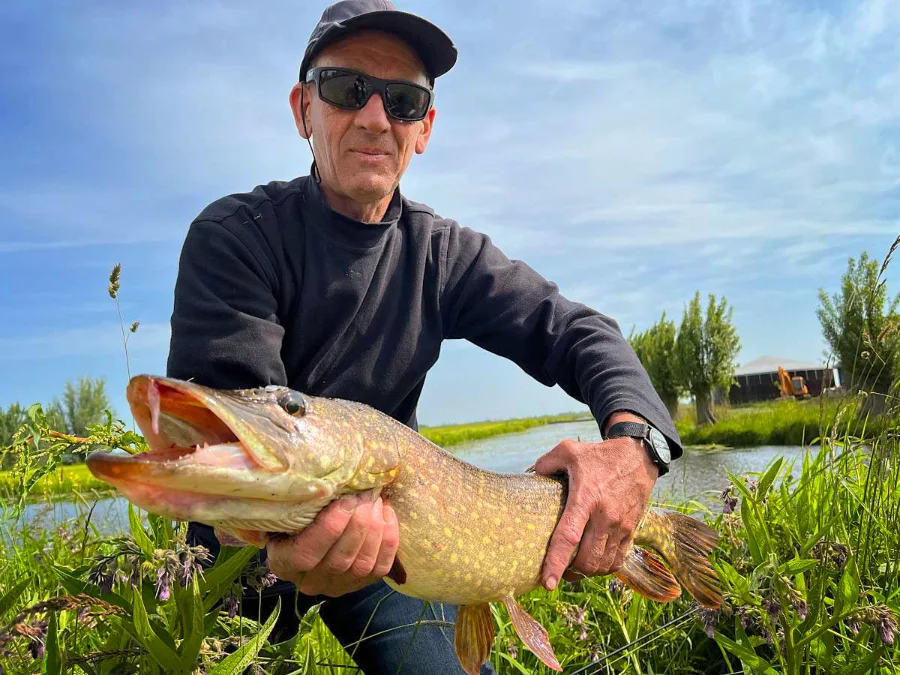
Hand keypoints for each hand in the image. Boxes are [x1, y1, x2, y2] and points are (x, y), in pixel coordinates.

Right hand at [266, 494, 398, 597]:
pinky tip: (386, 513)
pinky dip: (389, 540)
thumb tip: (324, 484)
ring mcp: (337, 586)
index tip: (347, 500)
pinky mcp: (361, 584)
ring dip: (375, 529)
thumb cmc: (299, 513)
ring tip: (376, 501)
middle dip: (359, 524)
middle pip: (339, 560)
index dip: (329, 528)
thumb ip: (300, 501)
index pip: (305, 555)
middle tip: (367, 495)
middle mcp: (309, 581)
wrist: (313, 529)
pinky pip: (380, 568)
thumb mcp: (290, 507)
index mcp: (283, 562)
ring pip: (362, 565)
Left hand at [535, 415, 657, 589]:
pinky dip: (605, 567)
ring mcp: (621, 525)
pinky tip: (594, 563)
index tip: (547, 583)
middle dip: (571, 573)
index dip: (556, 563)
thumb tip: (531, 476)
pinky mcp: (632, 529)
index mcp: (586, 498)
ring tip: (575, 570)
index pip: (569, 537)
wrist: (638, 456)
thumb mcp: (568, 450)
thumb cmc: (599, 454)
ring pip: (604, 564)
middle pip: (588, 560)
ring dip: (588, 572)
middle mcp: (605, 516)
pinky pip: (618, 559)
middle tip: (558, 574)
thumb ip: (546, 463)